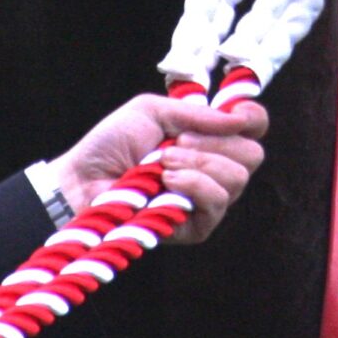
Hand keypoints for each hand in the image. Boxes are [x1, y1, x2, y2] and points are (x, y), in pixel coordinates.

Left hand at [52, 94, 268, 245]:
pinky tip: (167, 181)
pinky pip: (218, 202)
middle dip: (216, 142)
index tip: (236, 112)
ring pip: (238, 178)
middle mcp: (213, 169)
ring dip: (199, 163)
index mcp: (206, 138)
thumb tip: (239, 118)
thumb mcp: (151, 111)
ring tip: (163, 162)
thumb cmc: (111, 144)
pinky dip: (194, 184)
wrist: (83, 180)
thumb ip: (197, 113)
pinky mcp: (197, 226)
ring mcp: (206, 200)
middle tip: (179, 141)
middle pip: (252, 154)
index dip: (253, 119)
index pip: (253, 130)